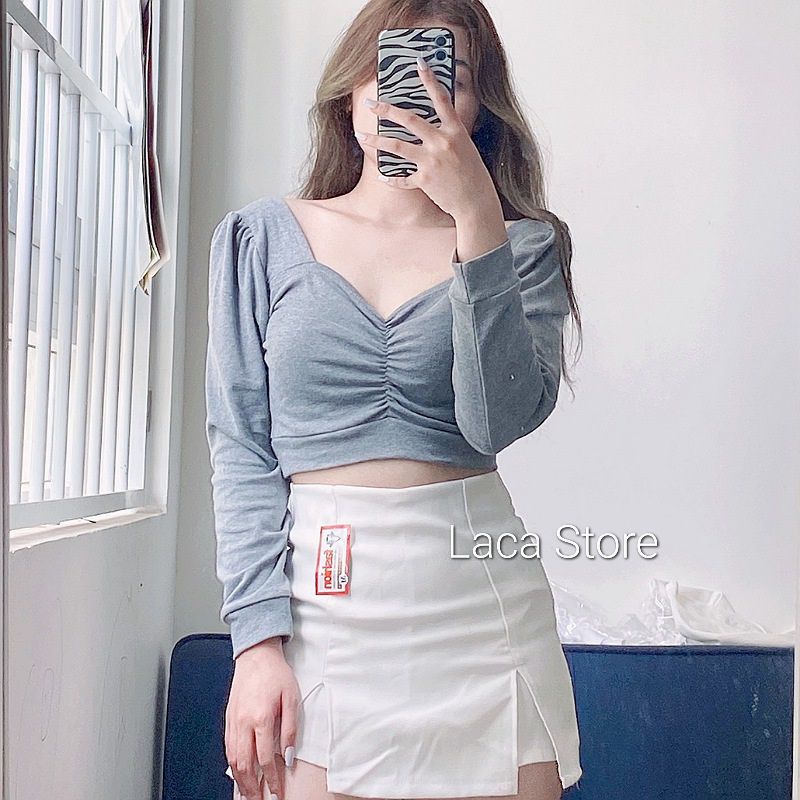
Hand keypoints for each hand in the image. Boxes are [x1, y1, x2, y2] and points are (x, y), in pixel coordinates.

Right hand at [226, 638, 299, 799]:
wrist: (256, 655)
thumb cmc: (275, 674)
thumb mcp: (291, 698)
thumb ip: (290, 728)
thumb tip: (288, 755)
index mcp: (261, 718)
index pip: (266, 759)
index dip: (272, 779)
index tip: (277, 791)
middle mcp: (243, 723)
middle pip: (245, 765)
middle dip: (252, 787)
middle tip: (260, 799)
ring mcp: (233, 722)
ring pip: (233, 759)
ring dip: (240, 780)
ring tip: (248, 793)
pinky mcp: (228, 719)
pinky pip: (228, 748)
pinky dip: (232, 765)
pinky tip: (238, 772)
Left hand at [356, 55, 500, 221]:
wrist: (476, 202)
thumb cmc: (472, 174)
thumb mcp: (465, 146)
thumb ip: (448, 133)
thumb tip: (427, 123)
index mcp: (456, 130)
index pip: (441, 99)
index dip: (430, 79)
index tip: (418, 62)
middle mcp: (442, 142)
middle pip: (410, 120)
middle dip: (387, 110)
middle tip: (371, 104)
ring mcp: (432, 161)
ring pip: (397, 146)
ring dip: (376, 141)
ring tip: (361, 136)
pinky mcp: (425, 180)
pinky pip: (402, 178)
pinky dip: (390, 179)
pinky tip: (381, 176)